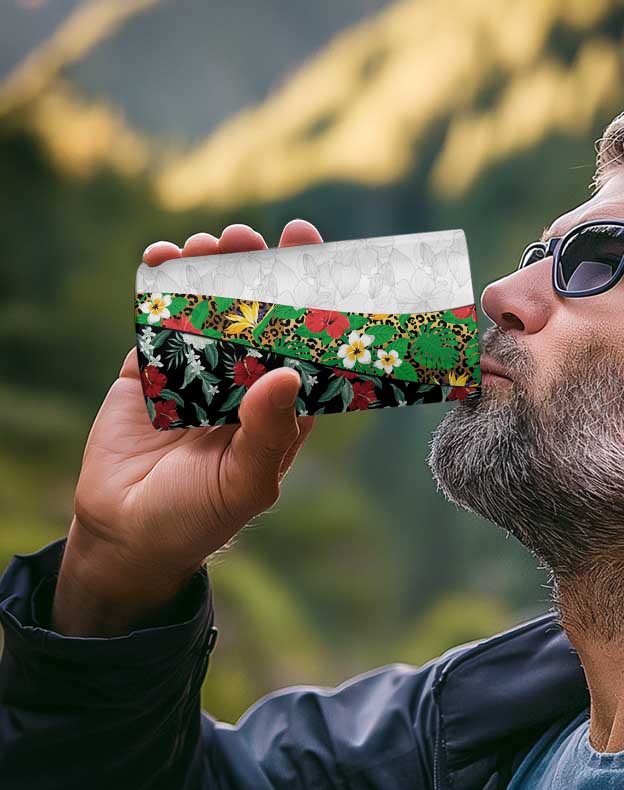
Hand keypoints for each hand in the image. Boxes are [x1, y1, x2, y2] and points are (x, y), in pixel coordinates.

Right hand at [52, 220, 324, 636]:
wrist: (127, 535)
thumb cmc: (199, 517)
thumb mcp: (244, 483)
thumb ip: (268, 432)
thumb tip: (286, 374)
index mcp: (279, 408)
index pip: (303, 346)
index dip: (310, 301)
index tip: (312, 256)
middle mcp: (243, 383)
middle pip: (256, 316)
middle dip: (257, 273)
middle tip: (251, 238)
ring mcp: (195, 372)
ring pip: (208, 309)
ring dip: (211, 272)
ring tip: (210, 245)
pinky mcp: (149, 370)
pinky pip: (157, 320)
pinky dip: (160, 287)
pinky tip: (165, 258)